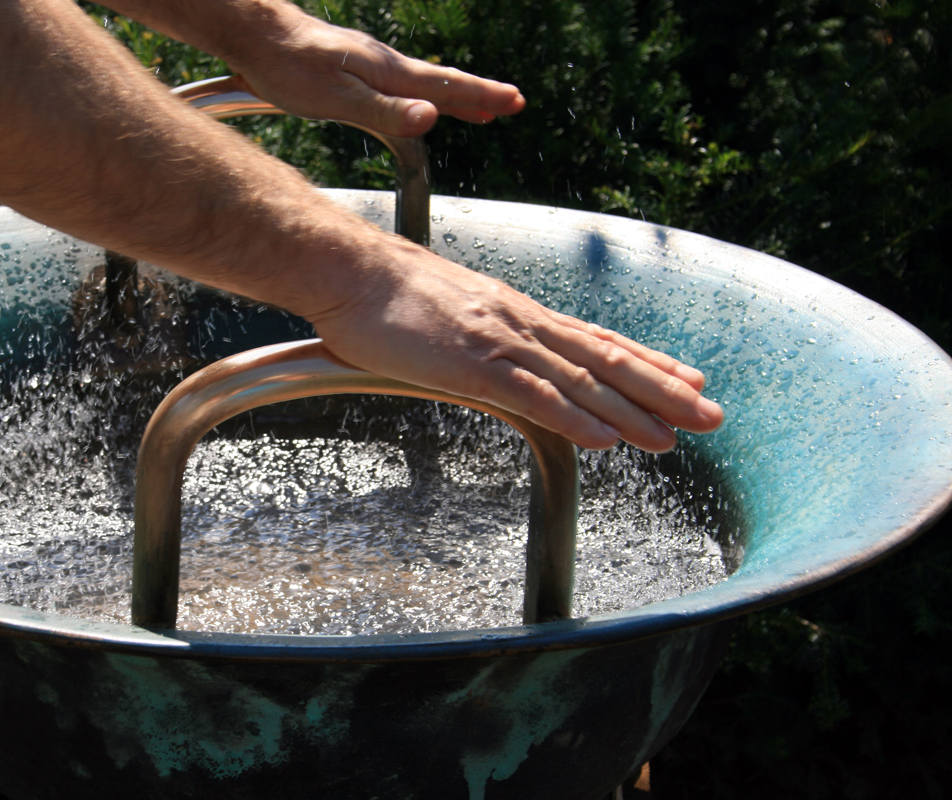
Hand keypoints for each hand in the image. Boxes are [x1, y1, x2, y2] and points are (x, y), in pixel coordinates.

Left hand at [223, 7, 524, 136]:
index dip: (482, 97)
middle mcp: (386, 65)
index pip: (446, 88)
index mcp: (389, 73)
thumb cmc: (290, 69)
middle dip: (479, 95)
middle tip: (511, 104)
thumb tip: (431, 120)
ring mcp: (371, 64)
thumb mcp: (338, 99)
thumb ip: (385, 111)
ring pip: (423, 83)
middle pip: (442, 83)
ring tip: (478, 109)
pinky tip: (418, 100)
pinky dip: (423, 94)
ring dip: (455, 96)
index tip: (514, 102)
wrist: (257, 34)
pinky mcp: (354, 67)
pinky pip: (402, 83)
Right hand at [305, 237, 723, 452]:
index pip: (598, 339)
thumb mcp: (452, 312)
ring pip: (581, 379)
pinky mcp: (472, 363)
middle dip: (663, 391)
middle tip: (711, 417)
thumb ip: (484, 338)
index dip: (648, 361)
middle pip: (607, 359)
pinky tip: (605, 439)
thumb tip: (500, 360)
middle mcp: (523, 323)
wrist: (350, 269)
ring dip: (632, 411)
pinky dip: (574, 416)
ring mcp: (501, 341)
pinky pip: (533, 394)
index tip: (688, 380)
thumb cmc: (389, 294)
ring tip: (674, 439)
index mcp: (519, 313)